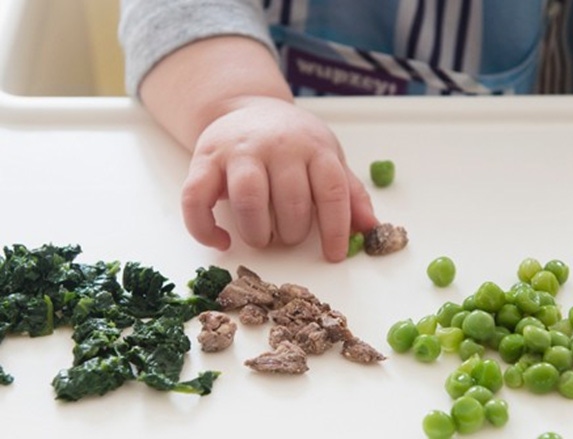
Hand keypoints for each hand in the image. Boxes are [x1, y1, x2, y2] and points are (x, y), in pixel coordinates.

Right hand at [180, 96, 378, 260]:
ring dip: (257, 232)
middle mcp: (277, 146)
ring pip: (248, 199)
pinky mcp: (204, 160)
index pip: (331, 190)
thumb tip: (371, 227)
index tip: (334, 255)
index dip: (335, 228)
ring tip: (263, 238)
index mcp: (314, 147)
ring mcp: (238, 151)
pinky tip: (222, 241)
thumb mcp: (328, 157)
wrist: (248, 106)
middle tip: (290, 238)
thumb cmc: (294, 142)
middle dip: (293, 232)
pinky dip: (205, 229)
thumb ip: (349, 192)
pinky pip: (196, 199)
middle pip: (290, 199)